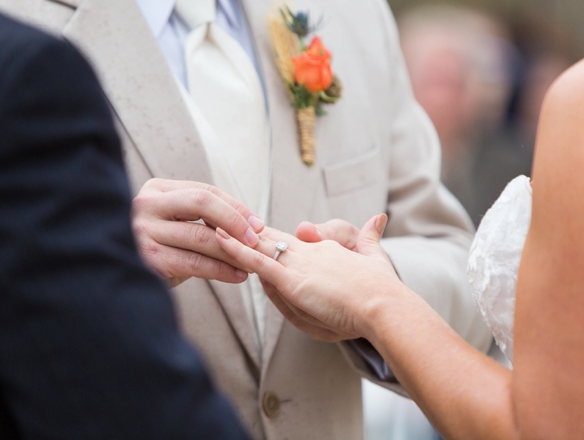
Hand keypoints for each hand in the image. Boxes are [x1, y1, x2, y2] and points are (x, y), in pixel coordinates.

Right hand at [132, 178, 264, 287]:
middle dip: (235, 220)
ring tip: (251, 262)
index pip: (204, 191)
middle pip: (202, 202)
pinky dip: (220, 270)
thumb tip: (249, 225)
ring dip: (232, 250)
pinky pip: (194, 262)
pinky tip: (236, 276)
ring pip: (201, 236)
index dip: (235, 207)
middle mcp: (146, 205)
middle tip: (256, 239)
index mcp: (155, 191)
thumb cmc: (154, 251)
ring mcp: (143, 230)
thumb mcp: (172, 226)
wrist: (117, 278)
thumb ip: (199, 220)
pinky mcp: (147, 258)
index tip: (258, 224)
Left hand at [215, 215, 404, 339]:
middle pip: (272, 239)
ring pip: (260, 246)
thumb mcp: (376, 260)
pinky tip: (219, 239)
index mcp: (326, 251)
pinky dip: (236, 249)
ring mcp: (299, 264)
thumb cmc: (381, 292)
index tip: (258, 229)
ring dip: (235, 237)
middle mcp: (310, 252)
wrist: (384, 305)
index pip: (294, 244)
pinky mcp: (291, 280)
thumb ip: (370, 238)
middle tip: (225, 220)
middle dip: (249, 232)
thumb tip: (379, 217)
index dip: (274, 237)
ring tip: (213, 225)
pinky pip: (257, 261)